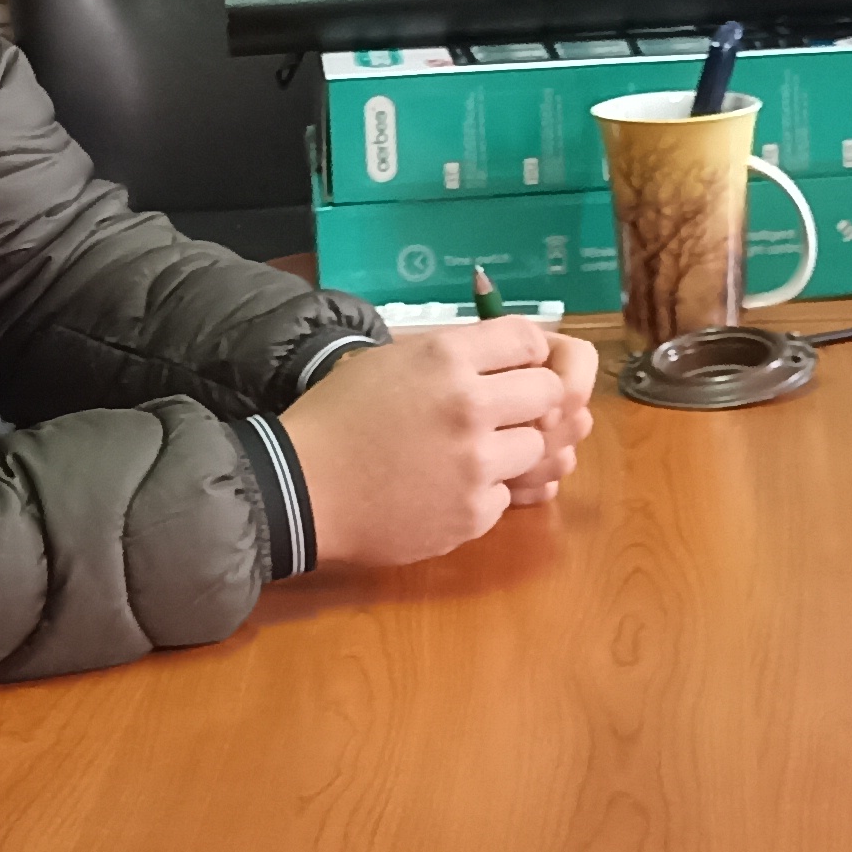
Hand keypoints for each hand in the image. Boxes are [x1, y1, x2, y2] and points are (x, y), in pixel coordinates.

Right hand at [281, 319, 585, 568]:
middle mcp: (469, 406)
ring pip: (536, 447)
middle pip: (549, 392)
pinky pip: (504, 494)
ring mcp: (475, 464)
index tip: (515, 368)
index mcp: (445, 358)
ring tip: (466, 455)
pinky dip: (480, 492)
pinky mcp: (473, 512)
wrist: (302, 488)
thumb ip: (450, 357)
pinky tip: (442, 488)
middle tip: (503, 413)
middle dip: (531, 400)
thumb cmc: (337, 417)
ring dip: (510, 449)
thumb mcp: (389, 361)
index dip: (527, 353)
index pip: (529, 338)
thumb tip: (507, 357)